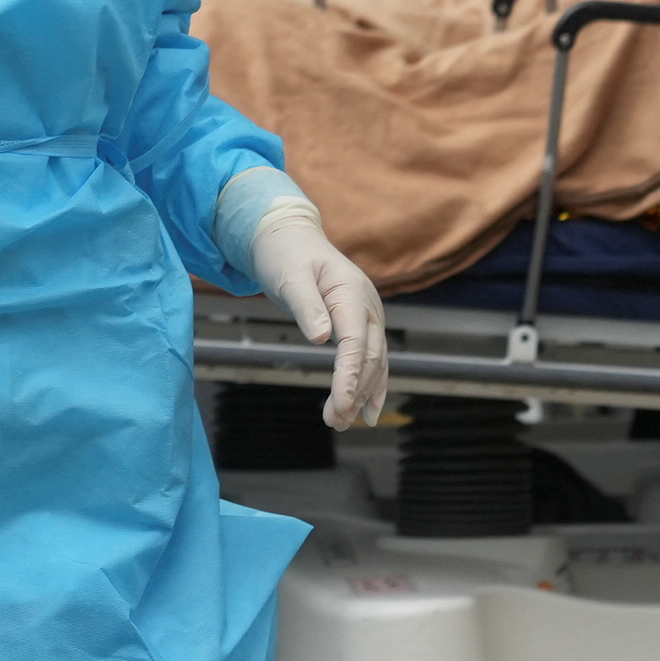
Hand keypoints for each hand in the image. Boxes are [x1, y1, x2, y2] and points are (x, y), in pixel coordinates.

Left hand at [252, 210, 386, 428]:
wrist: (290, 237)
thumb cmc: (284, 255)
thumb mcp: (289, 277)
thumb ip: (306, 305)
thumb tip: (321, 338)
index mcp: (352, 293)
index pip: (356, 343)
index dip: (350, 376)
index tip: (341, 404)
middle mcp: (369, 306)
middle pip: (369, 357)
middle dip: (354, 392)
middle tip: (334, 422)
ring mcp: (369, 316)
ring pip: (374, 363)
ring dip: (361, 394)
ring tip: (341, 422)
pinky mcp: (361, 324)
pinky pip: (371, 359)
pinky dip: (369, 385)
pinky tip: (364, 411)